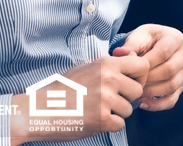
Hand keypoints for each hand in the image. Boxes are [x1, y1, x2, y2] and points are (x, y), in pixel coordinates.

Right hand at [9, 53, 148, 143]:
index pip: (143, 65)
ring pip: (129, 110)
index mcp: (107, 64)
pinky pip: (120, 125)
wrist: (40, 110)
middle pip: (138, 90)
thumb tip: (134, 56)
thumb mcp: (86, 66)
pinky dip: (110, 126)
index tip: (130, 83)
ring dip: (117, 113)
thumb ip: (111, 62)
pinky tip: (95, 120)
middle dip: (128, 98)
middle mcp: (109, 79)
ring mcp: (106, 99)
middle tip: (112, 101)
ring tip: (98, 110)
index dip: (140, 76)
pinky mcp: (102, 119)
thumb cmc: (63, 88)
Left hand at [115, 23, 182, 110]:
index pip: (164, 52)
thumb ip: (130, 45)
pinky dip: (157, 105)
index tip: (132, 70)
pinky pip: (172, 99)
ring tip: (136, 92)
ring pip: (172, 86)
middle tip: (133, 82)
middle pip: (170, 70)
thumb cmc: (145, 40)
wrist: (152, 46)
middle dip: (148, 79)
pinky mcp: (181, 85)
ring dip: (151, 92)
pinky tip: (142, 103)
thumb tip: (119, 53)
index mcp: (175, 38)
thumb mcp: (138, 37)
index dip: (146, 64)